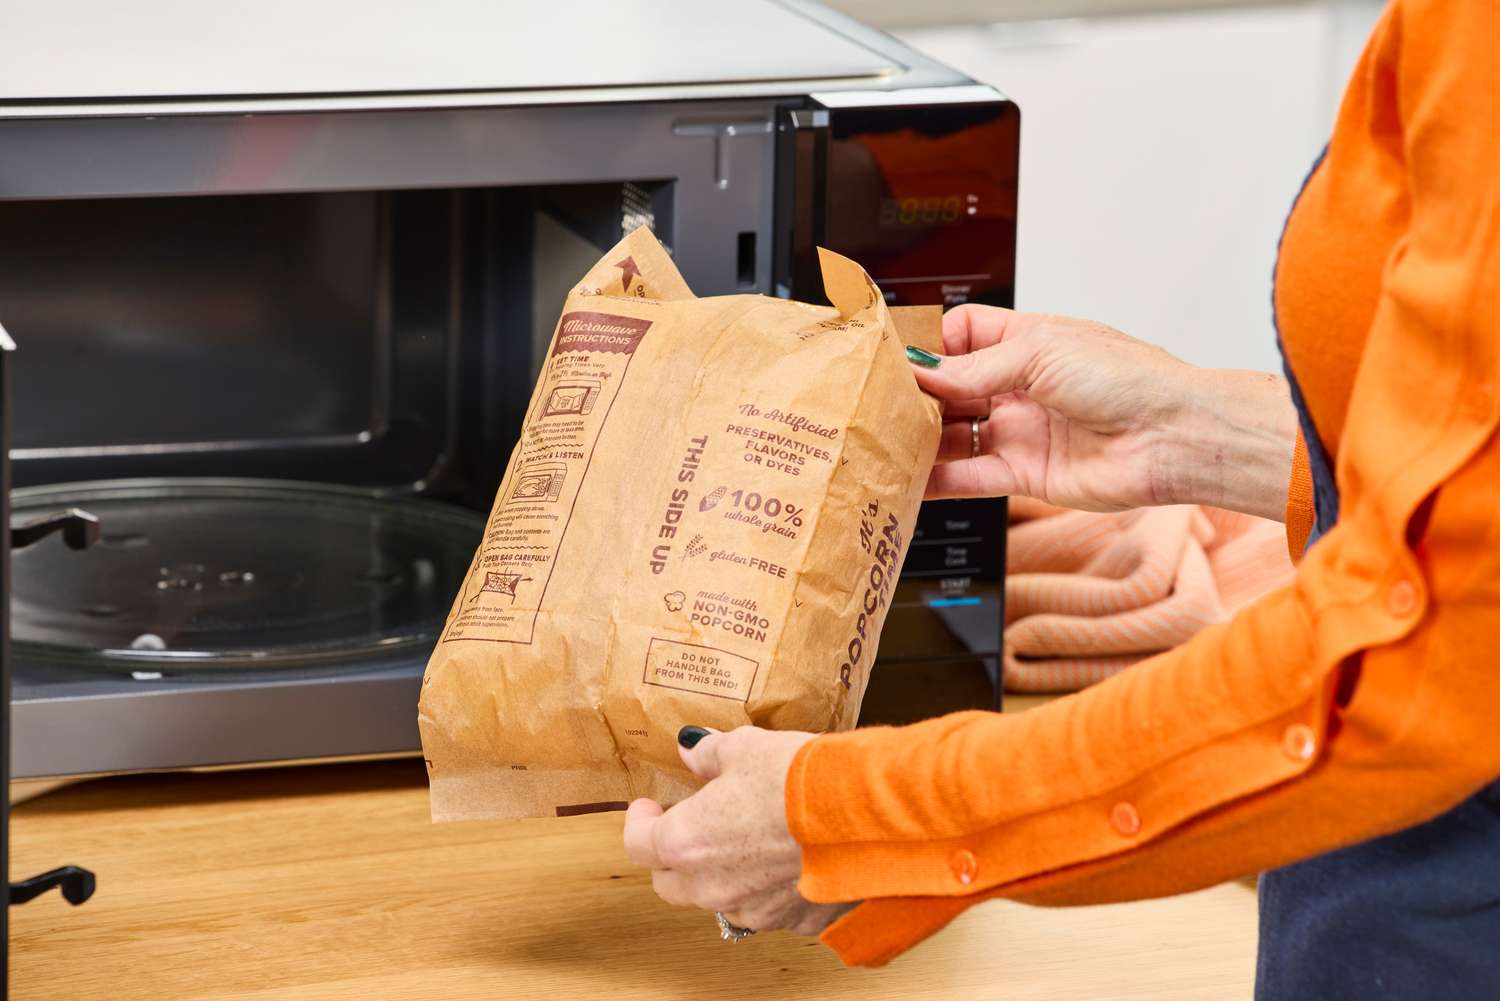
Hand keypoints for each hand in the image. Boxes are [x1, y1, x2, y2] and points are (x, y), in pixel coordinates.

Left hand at [622, 726, 856, 935]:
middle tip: (688, 826)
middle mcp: (713, 886)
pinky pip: (770, 910)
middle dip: (672, 858)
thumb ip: (710, 755)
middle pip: (670, 884)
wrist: (864, 815)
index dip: (639, 823)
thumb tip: (692, 751)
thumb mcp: (746, 748)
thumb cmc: (799, 779)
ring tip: (747, 841)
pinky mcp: (795, 922)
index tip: (648, 808)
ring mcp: (755, 911)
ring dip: (723, 876)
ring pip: (720, 901)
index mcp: (687, 842)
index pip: (638, 844)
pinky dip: (770, 890)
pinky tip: (789, 860)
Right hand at [911, 305, 1295, 519]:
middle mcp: (1021, 386)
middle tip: (878, 404)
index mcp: (1027, 342)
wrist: (1174, 436)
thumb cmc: (1129, 379)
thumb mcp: (1040, 354)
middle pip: (952, 388)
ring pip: (956, 435)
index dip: (931, 345)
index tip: (897, 358)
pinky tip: (912, 480)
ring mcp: (1022, 430)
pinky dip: (940, 481)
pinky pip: (972, 477)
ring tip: (886, 442)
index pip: (962, 335)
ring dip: (923, 439)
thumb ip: (974, 368)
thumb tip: (922, 371)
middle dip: (918, 396)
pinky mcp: (1027, 474)